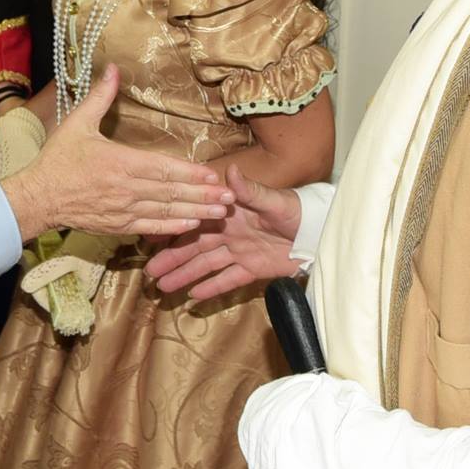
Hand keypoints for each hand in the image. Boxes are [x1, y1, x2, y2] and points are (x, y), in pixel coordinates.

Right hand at [0, 65, 231, 241]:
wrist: (38, 197)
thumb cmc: (58, 159)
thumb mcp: (77, 123)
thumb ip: (100, 97)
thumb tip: (112, 67)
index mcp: (120, 162)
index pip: (163, 168)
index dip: (190, 172)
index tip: (213, 174)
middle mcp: (126, 188)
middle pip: (172, 192)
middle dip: (203, 195)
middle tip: (230, 197)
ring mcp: (123, 210)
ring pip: (166, 212)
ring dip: (196, 212)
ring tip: (221, 213)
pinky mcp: (118, 225)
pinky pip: (151, 227)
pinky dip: (173, 228)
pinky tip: (192, 225)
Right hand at [144, 165, 303, 299]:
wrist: (319, 232)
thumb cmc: (296, 209)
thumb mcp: (272, 199)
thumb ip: (249, 189)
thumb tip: (230, 170)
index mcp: (230, 212)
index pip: (196, 221)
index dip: (175, 229)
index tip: (152, 238)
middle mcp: (229, 232)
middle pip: (195, 247)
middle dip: (172, 259)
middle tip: (150, 272)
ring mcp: (239, 252)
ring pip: (206, 265)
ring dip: (185, 276)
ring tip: (163, 287)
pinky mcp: (252, 269)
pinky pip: (228, 280)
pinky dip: (211, 288)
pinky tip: (192, 297)